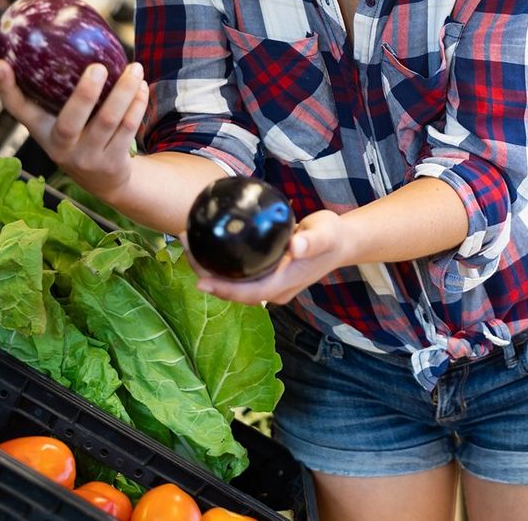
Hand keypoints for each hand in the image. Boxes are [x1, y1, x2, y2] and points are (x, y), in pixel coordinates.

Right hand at [0, 58, 148, 198]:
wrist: (104, 181)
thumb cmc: (78, 136)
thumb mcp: (59, 120)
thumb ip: (56, 91)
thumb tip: (60, 38)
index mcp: (42, 130)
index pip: (17, 110)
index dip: (6, 88)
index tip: (0, 63)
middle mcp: (60, 147)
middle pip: (70, 122)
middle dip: (84, 94)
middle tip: (97, 67)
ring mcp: (87, 157)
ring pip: (107, 122)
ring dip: (123, 92)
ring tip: (135, 68)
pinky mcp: (112, 163)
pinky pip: (127, 129)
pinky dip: (137, 105)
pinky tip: (141, 86)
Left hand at [189, 209, 347, 305]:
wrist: (341, 243)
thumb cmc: (331, 236)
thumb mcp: (325, 233)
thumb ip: (312, 240)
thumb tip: (296, 246)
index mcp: (285, 283)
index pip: (249, 293)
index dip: (224, 289)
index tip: (199, 279)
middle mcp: (275, 290)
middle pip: (235, 292)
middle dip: (207, 274)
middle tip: (186, 243)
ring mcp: (270, 285)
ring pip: (235, 286)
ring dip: (210, 270)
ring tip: (190, 243)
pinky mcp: (267, 276)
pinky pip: (239, 277)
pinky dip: (221, 266)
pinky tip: (207, 248)